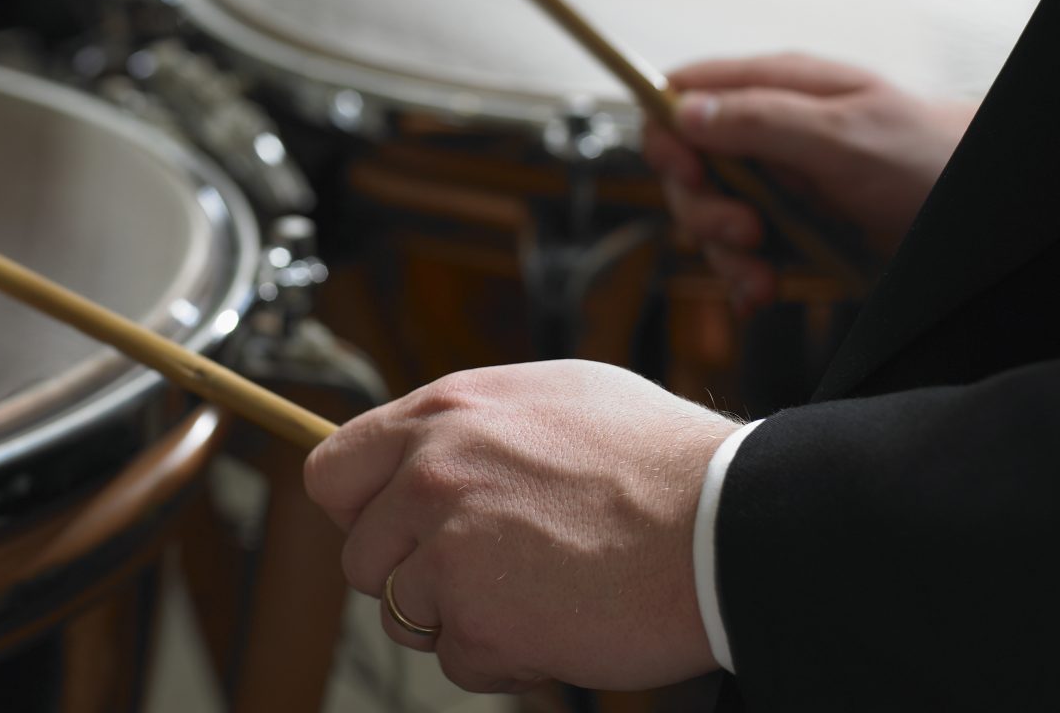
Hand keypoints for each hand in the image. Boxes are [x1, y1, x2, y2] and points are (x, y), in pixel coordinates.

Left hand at [303, 361, 740, 692]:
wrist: (726, 522)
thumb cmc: (659, 460)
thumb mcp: (557, 398)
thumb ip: (475, 425)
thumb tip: (430, 445)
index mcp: (445, 412)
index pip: (333, 470)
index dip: (358, 510)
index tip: (391, 530)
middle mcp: (430, 472)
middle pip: (360, 555)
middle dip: (410, 575)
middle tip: (481, 574)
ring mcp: (448, 546)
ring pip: (405, 614)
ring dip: (460, 618)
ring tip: (535, 595)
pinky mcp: (478, 616)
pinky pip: (459, 661)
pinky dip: (504, 658)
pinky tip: (558, 624)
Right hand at [643, 53, 975, 307]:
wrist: (985, 213)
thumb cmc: (929, 157)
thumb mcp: (845, 134)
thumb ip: (762, 119)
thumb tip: (683, 109)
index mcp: (776, 89)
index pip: (681, 93)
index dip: (667, 133)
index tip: (688, 175)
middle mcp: (767, 133)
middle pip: (684, 166)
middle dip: (701, 209)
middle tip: (745, 235)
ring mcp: (778, 183)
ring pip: (708, 216)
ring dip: (723, 255)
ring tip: (763, 279)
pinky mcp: (791, 228)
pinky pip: (740, 254)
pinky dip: (743, 278)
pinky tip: (763, 292)